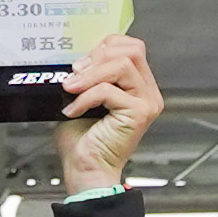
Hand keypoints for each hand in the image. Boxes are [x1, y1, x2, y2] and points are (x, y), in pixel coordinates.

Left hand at [56, 31, 162, 195]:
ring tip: (71, 88)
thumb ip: (88, 75)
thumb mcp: (83, 98)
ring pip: (122, 65)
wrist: (85, 170)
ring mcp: (146, 103)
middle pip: (132, 49)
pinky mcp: (139, 113)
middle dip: (98, 56)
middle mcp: (147, 92)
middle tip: (75, 74)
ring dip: (90, 75)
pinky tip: (73, 110)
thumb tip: (77, 58)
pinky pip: (108, 90)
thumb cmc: (84, 141)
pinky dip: (85, 97)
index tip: (81, 63)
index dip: (104, 46)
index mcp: (137, 86)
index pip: (130, 46)